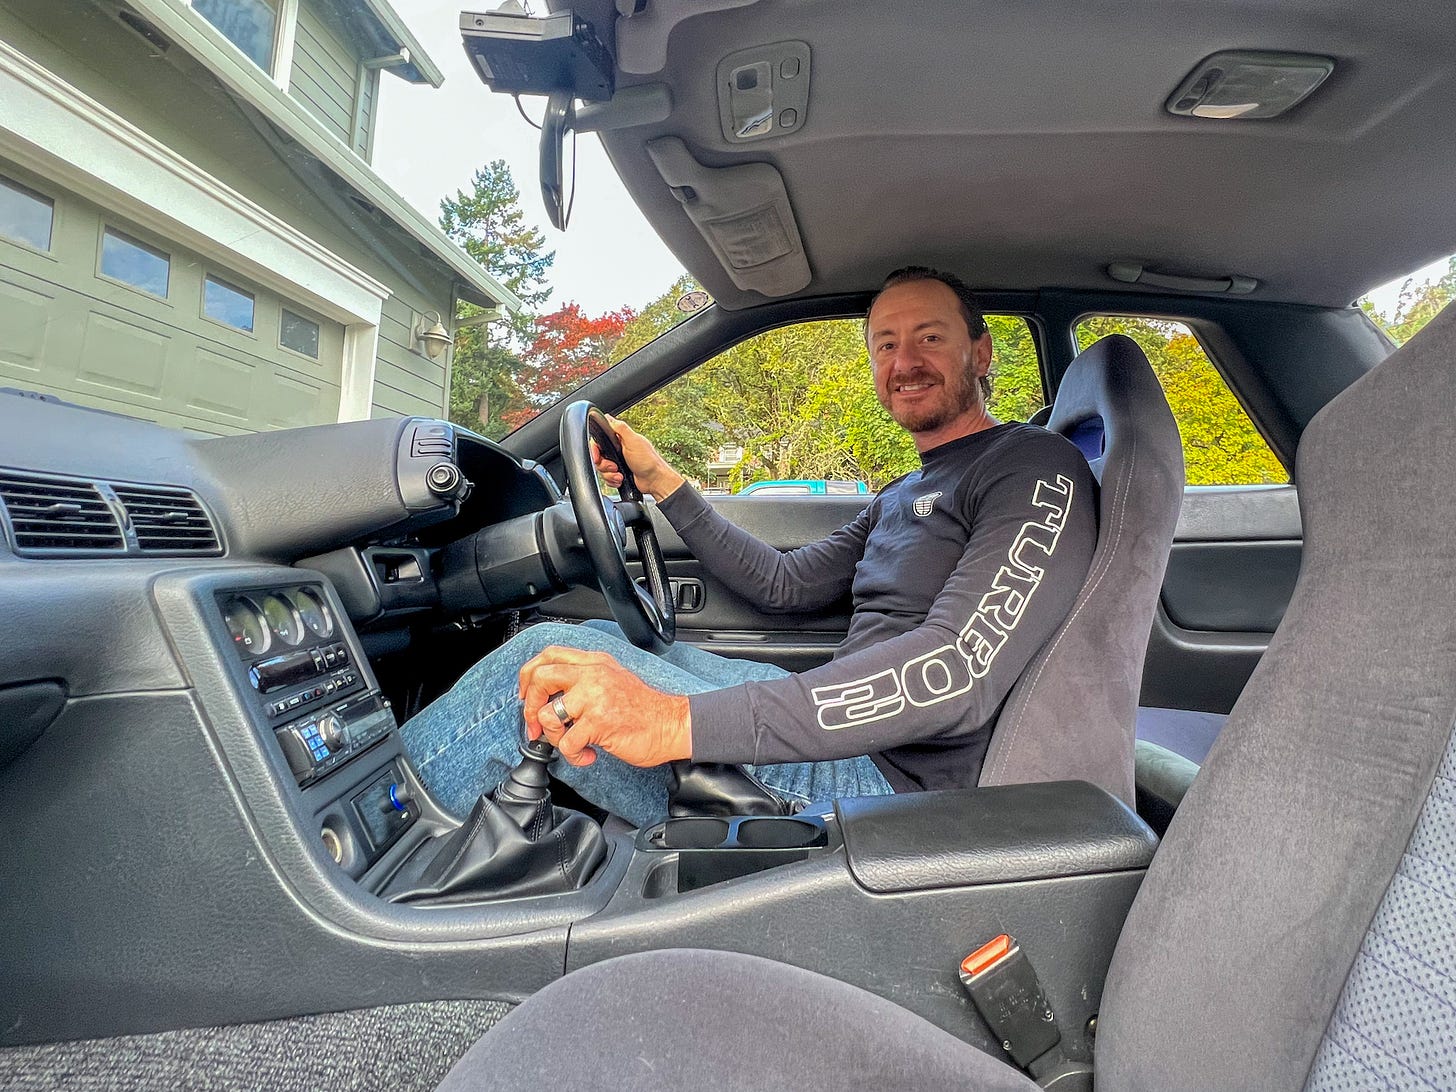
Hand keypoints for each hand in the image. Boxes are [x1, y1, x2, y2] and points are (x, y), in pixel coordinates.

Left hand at [519, 645, 692, 767]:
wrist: (672, 725)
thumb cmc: (645, 709)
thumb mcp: (614, 679)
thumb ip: (587, 678)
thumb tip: (553, 693)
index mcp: (595, 662)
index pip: (549, 655)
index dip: (529, 673)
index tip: (527, 693)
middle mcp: (593, 675)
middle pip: (541, 678)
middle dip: (530, 706)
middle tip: (536, 725)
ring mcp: (595, 698)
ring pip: (548, 714)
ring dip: (553, 736)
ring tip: (570, 742)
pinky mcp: (599, 723)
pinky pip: (566, 743)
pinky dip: (574, 756)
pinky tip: (588, 754)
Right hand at [591, 415, 685, 502]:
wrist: (654, 481)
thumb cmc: (648, 461)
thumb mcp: (634, 441)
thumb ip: (621, 428)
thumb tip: (609, 417)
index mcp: (621, 440)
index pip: (599, 441)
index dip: (595, 449)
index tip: (598, 457)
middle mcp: (618, 450)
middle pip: (599, 456)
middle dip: (604, 464)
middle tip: (614, 466)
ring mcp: (618, 462)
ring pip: (602, 469)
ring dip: (610, 474)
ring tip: (620, 474)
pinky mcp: (619, 473)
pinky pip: (607, 478)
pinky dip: (613, 480)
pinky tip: (621, 479)